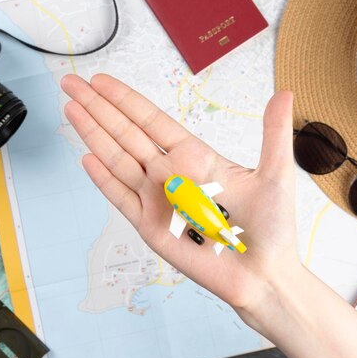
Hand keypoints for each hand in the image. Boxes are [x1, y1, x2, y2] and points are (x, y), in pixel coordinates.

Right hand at [61, 74, 298, 311]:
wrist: (263, 276)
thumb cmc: (271, 230)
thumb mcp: (276, 175)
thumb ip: (273, 133)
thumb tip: (285, 93)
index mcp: (197, 159)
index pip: (152, 121)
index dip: (126, 100)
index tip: (103, 81)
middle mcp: (172, 176)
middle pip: (127, 134)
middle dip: (98, 108)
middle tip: (71, 84)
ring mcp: (158, 201)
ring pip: (118, 160)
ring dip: (94, 135)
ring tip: (72, 110)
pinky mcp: (151, 228)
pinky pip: (122, 198)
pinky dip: (103, 179)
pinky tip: (86, 157)